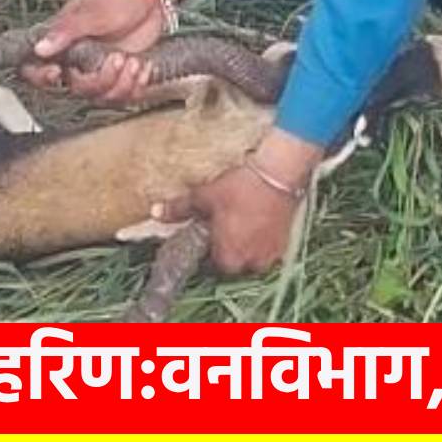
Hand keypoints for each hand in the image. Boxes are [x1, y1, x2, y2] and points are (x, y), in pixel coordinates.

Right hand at [25, 0, 166, 102]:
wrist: (150, 0)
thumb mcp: (92, 12)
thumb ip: (66, 30)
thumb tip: (40, 48)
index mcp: (63, 43)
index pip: (37, 69)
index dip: (41, 78)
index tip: (56, 73)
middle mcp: (77, 61)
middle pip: (77, 89)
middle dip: (101, 79)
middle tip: (118, 58)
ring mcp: (98, 71)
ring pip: (102, 96)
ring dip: (122, 83)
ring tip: (134, 62)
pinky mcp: (119, 77)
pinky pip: (124, 96)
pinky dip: (137, 85)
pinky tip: (143, 67)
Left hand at [164, 132, 317, 275]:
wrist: (277, 174)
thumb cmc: (238, 188)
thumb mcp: (204, 196)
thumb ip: (179, 209)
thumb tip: (155, 212)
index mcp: (228, 259)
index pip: (211, 267)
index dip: (206, 251)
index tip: (207, 236)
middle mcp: (251, 264)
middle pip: (233, 264)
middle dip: (227, 249)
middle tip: (224, 226)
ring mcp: (271, 256)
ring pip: (252, 258)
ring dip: (245, 246)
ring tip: (242, 223)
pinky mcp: (286, 244)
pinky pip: (268, 250)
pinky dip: (261, 240)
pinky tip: (258, 223)